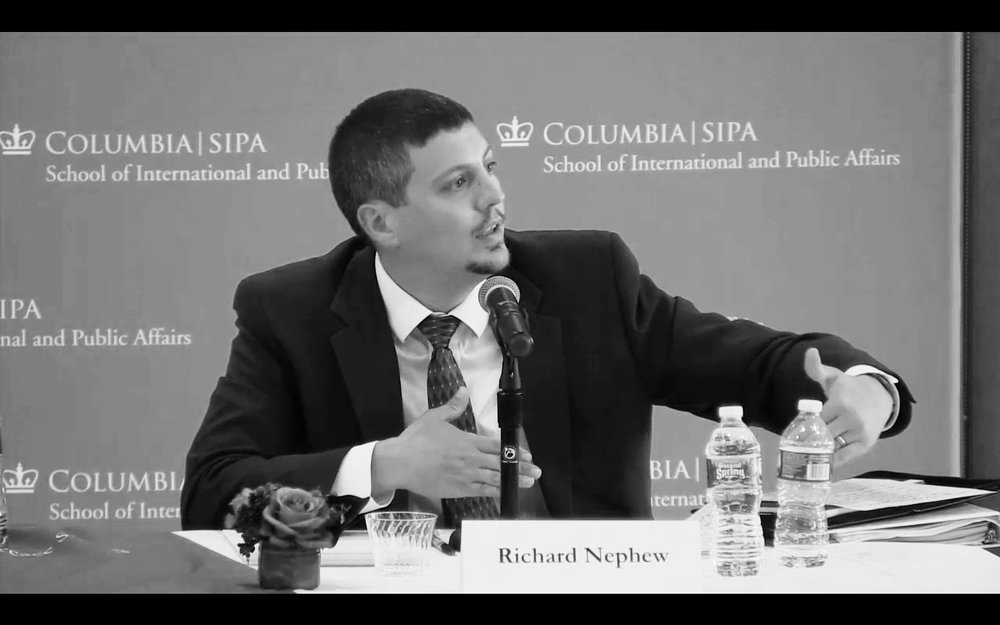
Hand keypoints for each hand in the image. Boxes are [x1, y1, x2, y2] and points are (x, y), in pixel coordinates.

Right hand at [372, 387, 541, 499]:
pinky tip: (505, 494)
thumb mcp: (434, 417)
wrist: (401, 463)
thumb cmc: (416, 440)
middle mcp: (470, 459)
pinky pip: (481, 491)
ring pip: (495, 479)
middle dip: (520, 467)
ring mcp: (465, 475)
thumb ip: (453, 406)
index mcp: (467, 441)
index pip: (496, 446)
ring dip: (513, 481)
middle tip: (536, 472)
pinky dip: (495, 493)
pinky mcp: (458, 489)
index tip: (527, 454)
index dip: (513, 451)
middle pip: (500, 463)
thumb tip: (464, 391)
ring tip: (528, 483)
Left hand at [803, 348, 893, 467]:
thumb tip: (810, 352)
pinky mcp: (866, 444)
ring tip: (804, 462)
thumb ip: (817, 368)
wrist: (878, 396)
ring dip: (819, 455)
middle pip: (822, 436)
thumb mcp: (833, 376)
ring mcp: (860, 432)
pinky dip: (834, 464)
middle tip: (794, 450)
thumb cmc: (849, 387)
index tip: (793, 434)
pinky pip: (846, 457)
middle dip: (809, 443)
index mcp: (840, 402)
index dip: (803, 427)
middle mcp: (852, 418)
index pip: (815, 420)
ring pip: (833, 447)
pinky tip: (822, 469)